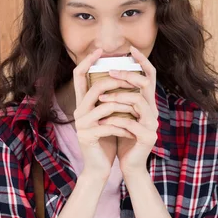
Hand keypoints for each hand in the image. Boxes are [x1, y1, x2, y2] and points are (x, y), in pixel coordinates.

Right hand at [72, 48, 139, 180]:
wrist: (98, 167)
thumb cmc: (106, 140)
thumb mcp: (108, 117)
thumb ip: (109, 100)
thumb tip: (123, 79)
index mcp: (82, 104)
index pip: (78, 76)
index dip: (88, 61)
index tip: (100, 49)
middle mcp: (78, 111)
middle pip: (95, 87)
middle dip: (116, 82)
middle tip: (133, 81)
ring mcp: (81, 124)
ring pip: (105, 106)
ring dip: (125, 107)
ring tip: (138, 111)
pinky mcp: (88, 136)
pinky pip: (110, 126)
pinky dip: (125, 128)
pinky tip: (133, 132)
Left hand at [97, 45, 158, 177]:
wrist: (131, 165)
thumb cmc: (124, 138)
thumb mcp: (121, 115)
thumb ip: (120, 99)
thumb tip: (108, 77)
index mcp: (147, 104)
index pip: (149, 76)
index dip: (142, 61)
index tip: (130, 48)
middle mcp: (153, 111)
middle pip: (145, 84)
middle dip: (127, 75)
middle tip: (110, 71)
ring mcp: (152, 124)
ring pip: (137, 101)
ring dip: (117, 98)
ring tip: (101, 99)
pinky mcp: (147, 137)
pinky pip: (130, 123)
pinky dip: (115, 120)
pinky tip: (103, 122)